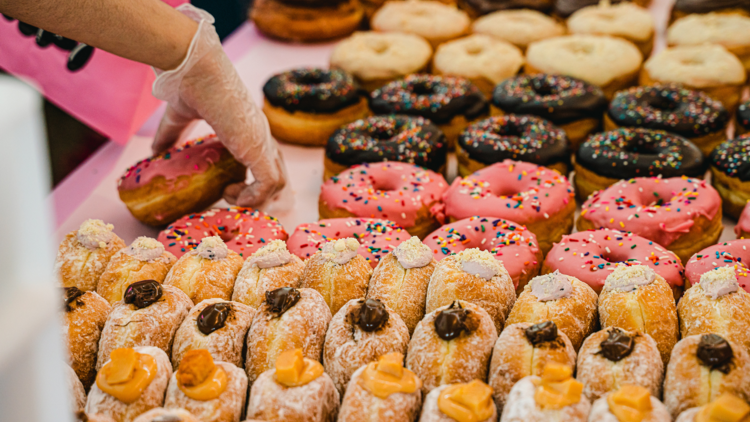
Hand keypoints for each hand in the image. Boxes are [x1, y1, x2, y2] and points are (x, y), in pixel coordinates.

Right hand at [151, 5, 285, 208]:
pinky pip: (269, 184)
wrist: (194, 70)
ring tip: (225, 194)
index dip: (253, 181)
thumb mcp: (178, 118)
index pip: (267, 160)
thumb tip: (154, 154)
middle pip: (278, 174)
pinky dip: (252, 197)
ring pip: (277, 183)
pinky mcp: (258, 149)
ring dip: (253, 199)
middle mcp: (262, 135)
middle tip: (229, 198)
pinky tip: (228, 193)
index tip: (225, 189)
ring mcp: (263, 142)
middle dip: (258, 196)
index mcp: (250, 128)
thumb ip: (170, 136)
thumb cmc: (189, 85)